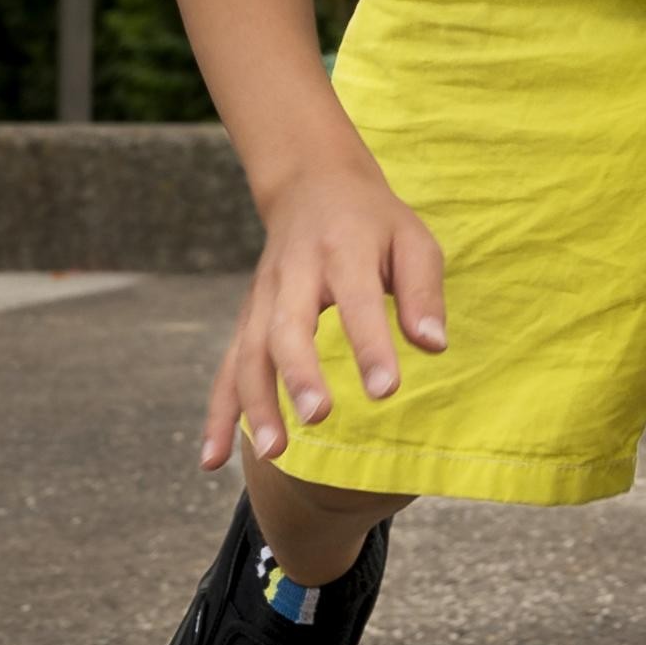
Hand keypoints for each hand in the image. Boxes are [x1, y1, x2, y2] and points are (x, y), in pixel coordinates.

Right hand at [204, 150, 448, 471]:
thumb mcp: (412, 239)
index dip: (370, 344)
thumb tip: (433, 345)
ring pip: (250, 353)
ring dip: (256, 404)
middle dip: (300, 374)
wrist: (311, 183)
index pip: (356, 300)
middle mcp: (294, 275)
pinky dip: (218, 415)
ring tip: (274, 453)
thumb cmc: (374, 221)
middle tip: (319, 417)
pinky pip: (227, 369)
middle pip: (288, 327)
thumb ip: (423, 291)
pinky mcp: (248, 319)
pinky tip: (212, 461)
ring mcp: (263, 298)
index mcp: (343, 250)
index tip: (386, 389)